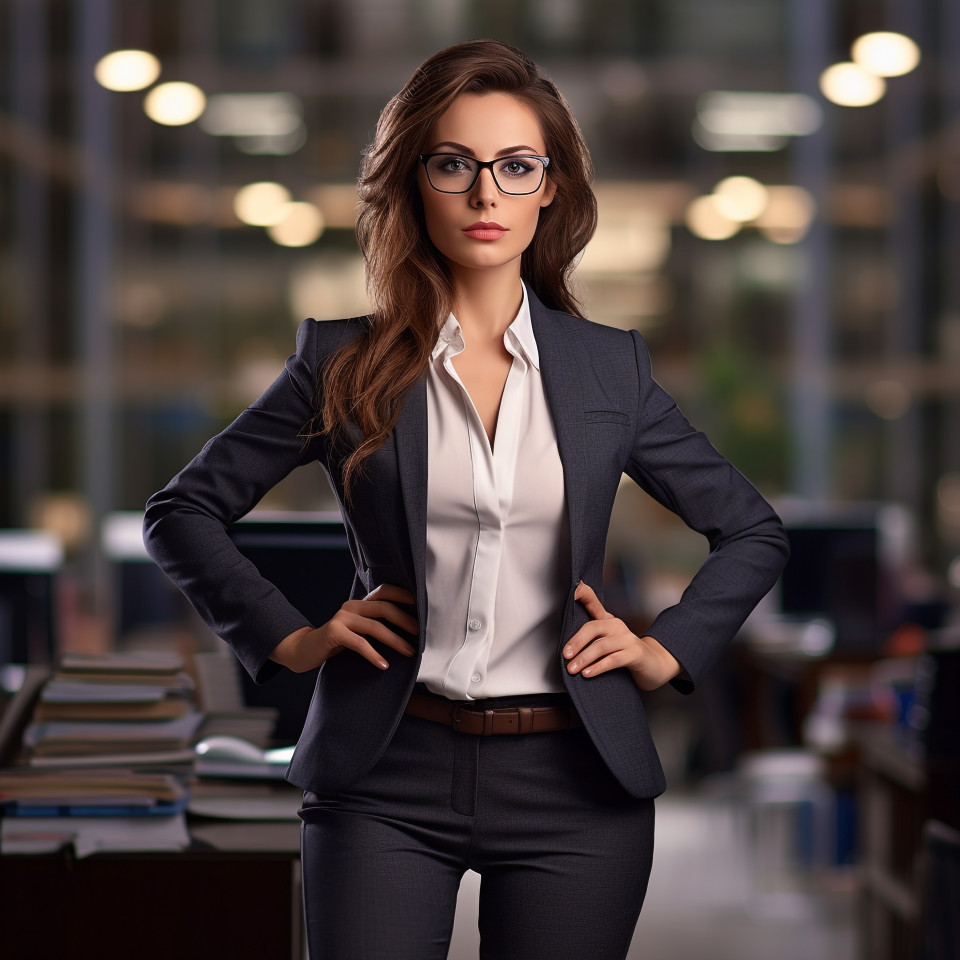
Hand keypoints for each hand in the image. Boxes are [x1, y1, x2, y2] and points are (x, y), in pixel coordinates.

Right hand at [269, 584, 417, 672]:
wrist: (303, 651)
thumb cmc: (336, 644)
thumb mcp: (357, 632)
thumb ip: (374, 627)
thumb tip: (407, 633)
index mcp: (359, 604)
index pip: (384, 591)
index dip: (403, 595)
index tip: (422, 605)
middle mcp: (351, 606)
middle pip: (384, 608)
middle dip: (405, 621)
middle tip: (420, 635)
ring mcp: (342, 617)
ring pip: (374, 626)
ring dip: (395, 640)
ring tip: (409, 652)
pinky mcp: (334, 632)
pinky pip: (359, 642)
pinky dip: (373, 654)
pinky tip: (383, 665)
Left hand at [563, 581, 681, 690]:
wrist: (653, 664)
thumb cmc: (624, 652)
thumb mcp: (606, 641)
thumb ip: (589, 635)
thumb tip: (565, 635)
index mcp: (608, 620)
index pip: (592, 602)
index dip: (583, 594)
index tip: (573, 590)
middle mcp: (617, 625)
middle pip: (592, 628)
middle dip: (576, 642)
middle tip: (565, 655)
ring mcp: (628, 639)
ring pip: (601, 647)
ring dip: (584, 658)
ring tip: (572, 669)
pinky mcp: (635, 654)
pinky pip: (613, 660)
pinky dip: (598, 667)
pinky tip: (587, 673)